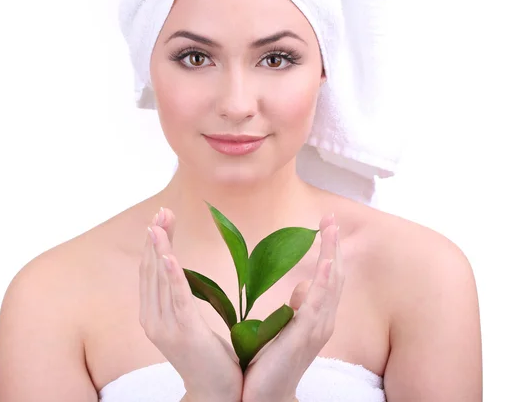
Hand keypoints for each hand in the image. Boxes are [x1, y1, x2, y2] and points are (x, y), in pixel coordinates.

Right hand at [139, 208, 242, 401]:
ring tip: (161, 223)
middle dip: (156, 238)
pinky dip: (172, 275)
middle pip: (151, 270)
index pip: (149, 271)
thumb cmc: (206, 356)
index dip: (153, 243)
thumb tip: (181, 275)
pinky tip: (170, 256)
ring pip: (160, 279)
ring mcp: (166, 327)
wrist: (215, 393)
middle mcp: (152, 319)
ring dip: (161, 248)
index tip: (160, 218)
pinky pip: (178, 298)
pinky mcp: (185, 333)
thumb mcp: (188, 323)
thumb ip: (180, 300)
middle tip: (162, 211)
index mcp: (152, 315)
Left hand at [241, 215, 343, 401]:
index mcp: (318, 316)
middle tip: (331, 218)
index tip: (327, 223)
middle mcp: (323, 320)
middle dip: (334, 245)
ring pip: (332, 285)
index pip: (330, 276)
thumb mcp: (286, 327)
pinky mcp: (305, 336)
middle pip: (336, 275)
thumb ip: (298, 307)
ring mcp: (317, 328)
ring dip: (333, 255)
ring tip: (332, 229)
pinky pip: (319, 305)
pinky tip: (328, 264)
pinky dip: (326, 282)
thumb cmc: (273, 361)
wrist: (264, 394)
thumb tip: (303, 287)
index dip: (331, 249)